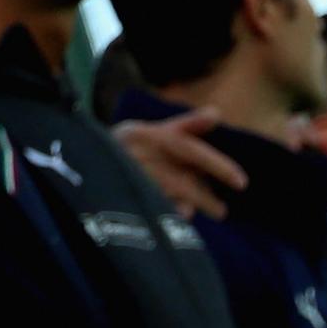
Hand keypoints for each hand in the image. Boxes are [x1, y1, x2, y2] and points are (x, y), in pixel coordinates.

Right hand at [115, 106, 245, 218]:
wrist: (84, 161)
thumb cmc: (129, 146)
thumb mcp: (154, 131)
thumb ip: (186, 125)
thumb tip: (217, 113)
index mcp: (146, 133)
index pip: (189, 149)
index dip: (217, 164)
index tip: (242, 182)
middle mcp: (137, 153)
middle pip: (181, 180)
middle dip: (204, 197)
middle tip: (222, 211)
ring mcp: (129, 175)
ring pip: (171, 196)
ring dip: (193, 205)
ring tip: (211, 213)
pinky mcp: (122, 195)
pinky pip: (156, 209)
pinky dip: (172, 212)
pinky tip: (182, 214)